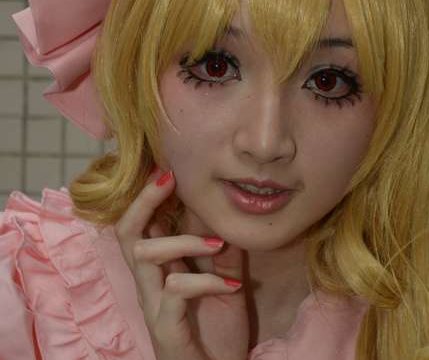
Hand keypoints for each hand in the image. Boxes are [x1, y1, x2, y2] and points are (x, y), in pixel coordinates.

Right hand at [114, 169, 249, 359]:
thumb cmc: (217, 327)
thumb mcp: (224, 279)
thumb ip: (220, 250)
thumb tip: (223, 214)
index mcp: (161, 269)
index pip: (141, 224)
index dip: (148, 195)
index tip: (168, 169)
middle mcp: (150, 284)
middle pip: (127, 233)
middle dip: (144, 200)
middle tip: (168, 178)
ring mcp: (154, 306)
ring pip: (145, 255)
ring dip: (183, 241)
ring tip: (218, 242)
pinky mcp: (165, 328)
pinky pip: (175, 291)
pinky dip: (205, 281)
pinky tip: (232, 286)